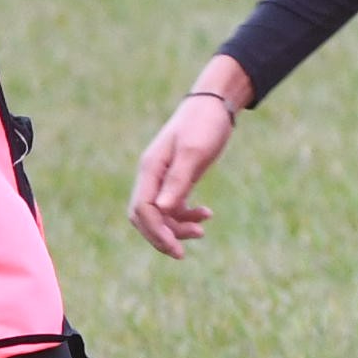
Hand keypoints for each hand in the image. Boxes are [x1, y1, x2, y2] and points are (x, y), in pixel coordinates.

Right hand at [127, 68, 248, 256]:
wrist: (215, 104)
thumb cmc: (204, 124)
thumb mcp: (194, 152)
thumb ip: (178, 181)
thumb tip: (163, 210)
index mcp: (151, 168)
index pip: (143, 209)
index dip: (156, 232)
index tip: (177, 249)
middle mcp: (151, 175)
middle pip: (144, 217)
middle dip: (161, 236)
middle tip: (182, 253)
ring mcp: (162, 178)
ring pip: (159, 215)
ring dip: (177, 228)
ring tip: (202, 229)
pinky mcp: (175, 179)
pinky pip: (172, 207)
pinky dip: (186, 216)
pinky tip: (206, 214)